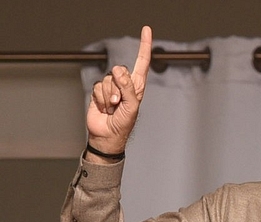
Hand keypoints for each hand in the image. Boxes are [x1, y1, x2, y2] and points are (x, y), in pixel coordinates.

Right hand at [85, 26, 151, 160]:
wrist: (107, 135)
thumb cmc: (124, 124)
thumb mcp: (131, 107)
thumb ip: (128, 88)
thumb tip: (120, 72)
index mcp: (138, 86)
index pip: (142, 62)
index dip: (144, 46)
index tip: (147, 30)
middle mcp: (125, 84)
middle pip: (119, 70)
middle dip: (118, 86)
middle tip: (120, 102)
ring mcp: (111, 87)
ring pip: (107, 79)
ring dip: (109, 96)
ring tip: (113, 108)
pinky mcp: (99, 92)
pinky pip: (97, 87)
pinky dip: (100, 98)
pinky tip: (104, 108)